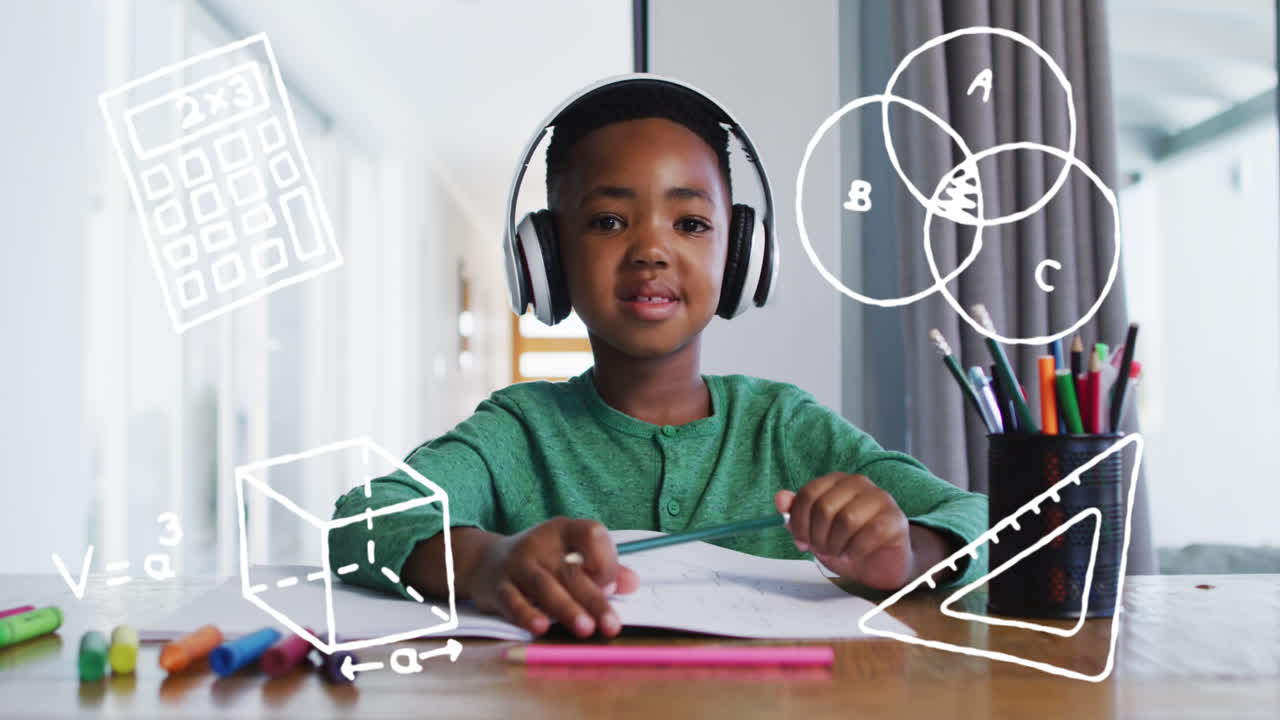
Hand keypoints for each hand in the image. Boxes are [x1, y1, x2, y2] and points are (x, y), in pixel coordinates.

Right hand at [466, 517, 637, 637]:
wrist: (486, 562)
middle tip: (611, 624)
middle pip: (571, 570)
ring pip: (545, 587)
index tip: (611, 585)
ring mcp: (518, 564)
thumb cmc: (541, 561)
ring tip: (586, 629)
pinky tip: (541, 628)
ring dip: (567, 609)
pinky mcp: (499, 587)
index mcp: (564, 530)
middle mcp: (540, 543)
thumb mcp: (570, 555)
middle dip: (594, 599)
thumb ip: (603, 568)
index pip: (591, 534)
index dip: (606, 558)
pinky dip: (527, 615)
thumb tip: (632, 583)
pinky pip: (513, 602)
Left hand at [775, 473, 912, 589]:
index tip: (800, 540)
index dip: (798, 521)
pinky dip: (855, 550)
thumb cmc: (847, 543)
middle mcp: (859, 484)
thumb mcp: (815, 530)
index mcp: (837, 481)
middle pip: (825, 507)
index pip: (808, 493)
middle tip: (821, 549)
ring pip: (846, 519)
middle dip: (817, 536)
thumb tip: (780, 499)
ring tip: (837, 552)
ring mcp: (880, 500)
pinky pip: (869, 533)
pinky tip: (853, 555)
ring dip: (836, 544)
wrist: (879, 564)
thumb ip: (797, 514)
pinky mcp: (895, 520)